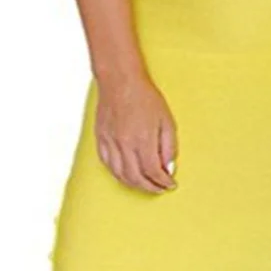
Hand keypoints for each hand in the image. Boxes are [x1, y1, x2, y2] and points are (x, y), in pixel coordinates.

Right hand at [94, 71, 177, 193]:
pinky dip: (118, 175)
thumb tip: (168, 167)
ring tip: (145, 185)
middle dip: (150, 188)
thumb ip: (168, 146)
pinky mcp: (100, 139)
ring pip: (120, 175)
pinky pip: (107, 165)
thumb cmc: (145, 97)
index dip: (163, 182)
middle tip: (160, 189)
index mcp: (143, 139)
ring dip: (134, 185)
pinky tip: (126, 175)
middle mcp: (125, 144)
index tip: (170, 184)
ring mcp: (110, 143)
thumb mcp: (166, 119)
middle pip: (136, 178)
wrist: (120, 81)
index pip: (153, 171)